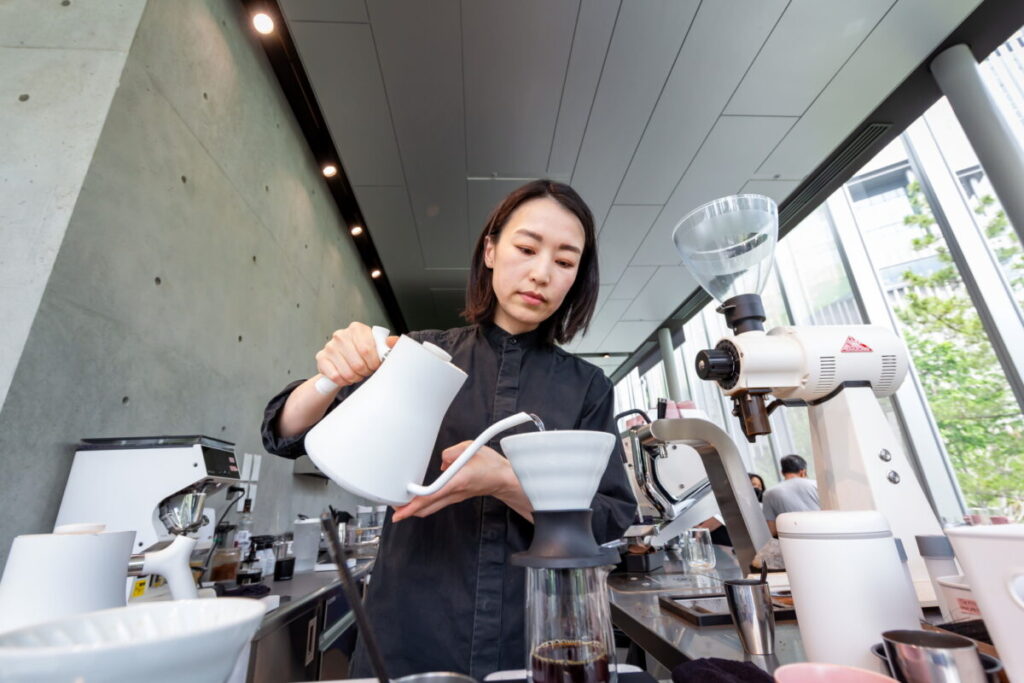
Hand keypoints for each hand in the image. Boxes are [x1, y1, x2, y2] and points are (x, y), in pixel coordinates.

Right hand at [315, 322, 397, 387]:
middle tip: (366, 371)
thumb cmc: (362, 352)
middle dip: (365, 372)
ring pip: (347, 373)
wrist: (342, 358)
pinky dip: (343, 381)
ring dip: (355, 378)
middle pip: (358, 364)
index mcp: (357, 329)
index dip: (374, 363)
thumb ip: (388, 344)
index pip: (367, 350)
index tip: (375, 366)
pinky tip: (346, 376)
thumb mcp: (377, 346)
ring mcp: (330, 346)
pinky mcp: (321, 358)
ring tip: (357, 374)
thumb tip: (393, 342)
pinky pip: (335, 377)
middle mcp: (341, 335)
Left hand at [392, 442, 529, 521]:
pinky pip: (435, 504)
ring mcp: (454, 497)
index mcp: (457, 481)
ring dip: (414, 508)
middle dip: (408, 511)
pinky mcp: (455, 497)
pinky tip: (416, 500)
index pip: (431, 495)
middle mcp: (454, 493)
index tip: (400, 509)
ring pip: (430, 508)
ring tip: (400, 506)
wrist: (504, 479)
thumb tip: (440, 462)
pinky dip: (423, 504)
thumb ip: (451, 452)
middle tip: (393, 509)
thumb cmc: (491, 465)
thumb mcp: (471, 448)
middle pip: (426, 508)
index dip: (413, 503)